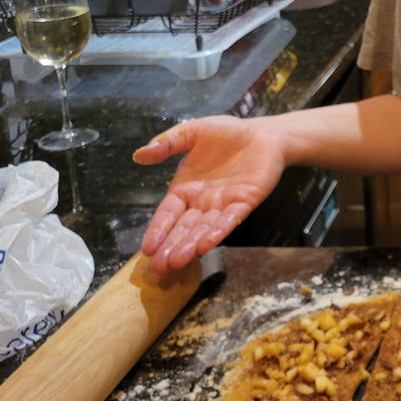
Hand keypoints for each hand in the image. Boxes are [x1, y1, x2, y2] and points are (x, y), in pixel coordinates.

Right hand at [134, 116, 286, 273]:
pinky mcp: (244, 202)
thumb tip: (138, 155)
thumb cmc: (227, 133)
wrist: (262, 134)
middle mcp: (201, 201)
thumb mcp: (192, 132)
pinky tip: (206, 245)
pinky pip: (230, 220)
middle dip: (170, 247)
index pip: (167, 213)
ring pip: (203, 229)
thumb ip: (167, 143)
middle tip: (159, 267)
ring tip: (177, 262)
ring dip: (190, 245)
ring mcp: (223, 204)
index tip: (146, 249)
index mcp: (185, 188)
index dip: (157, 230)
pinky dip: (218, 232)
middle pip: (183, 228)